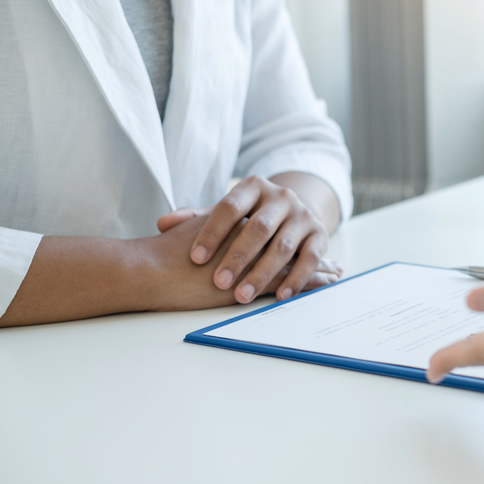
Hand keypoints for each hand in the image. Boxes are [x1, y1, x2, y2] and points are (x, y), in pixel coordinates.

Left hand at [156, 175, 341, 303]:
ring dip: (262, 273)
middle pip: (258, 227)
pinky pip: (309, 258)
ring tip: (242, 296)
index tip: (195, 258)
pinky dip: (296, 278)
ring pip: (283, 246)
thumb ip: (198, 219)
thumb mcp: (226, 213)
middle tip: (218, 282)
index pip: (230, 208)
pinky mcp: (320, 234)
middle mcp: (282, 197)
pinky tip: (279, 295)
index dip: (212, 233)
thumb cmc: (250, 217)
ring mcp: (303, 215)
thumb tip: (163, 223)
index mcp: (254, 187)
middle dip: (238, 257)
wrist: (294, 211)